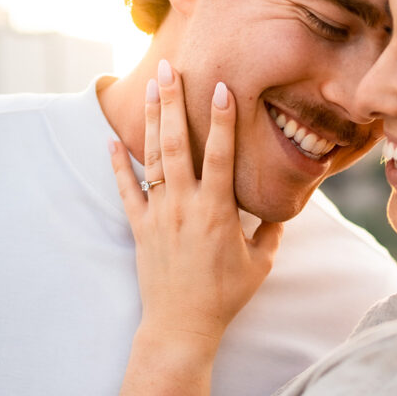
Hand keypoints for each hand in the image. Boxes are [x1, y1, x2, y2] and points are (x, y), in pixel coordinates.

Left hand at [107, 61, 282, 395]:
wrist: (182, 326)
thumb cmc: (226, 297)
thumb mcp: (260, 264)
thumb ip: (271, 231)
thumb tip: (284, 208)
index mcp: (217, 211)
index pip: (220, 154)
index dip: (222, 119)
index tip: (222, 88)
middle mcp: (185, 206)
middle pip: (177, 144)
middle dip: (173, 103)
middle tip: (170, 69)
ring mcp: (159, 215)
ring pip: (152, 160)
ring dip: (150, 122)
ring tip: (149, 89)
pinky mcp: (140, 229)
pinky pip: (126, 191)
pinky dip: (118, 166)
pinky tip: (111, 142)